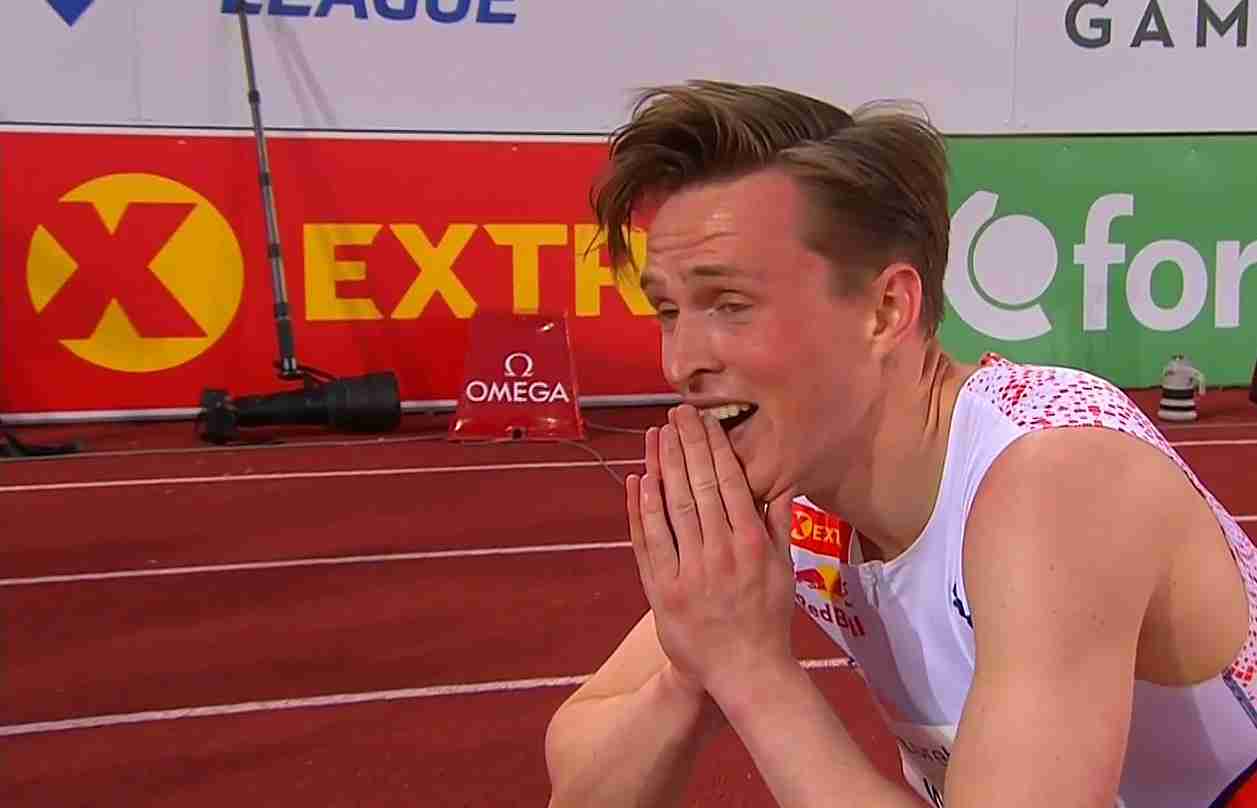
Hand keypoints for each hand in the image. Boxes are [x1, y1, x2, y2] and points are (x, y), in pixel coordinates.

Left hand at [625, 405, 797, 702]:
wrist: (746, 669)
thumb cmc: (768, 617)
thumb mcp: (784, 567)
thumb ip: (780, 522)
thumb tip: (782, 480)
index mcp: (750, 542)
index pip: (728, 482)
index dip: (713, 447)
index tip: (703, 419)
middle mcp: (718, 552)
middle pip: (697, 486)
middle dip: (685, 445)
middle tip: (675, 413)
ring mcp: (688, 571)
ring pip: (671, 507)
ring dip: (662, 466)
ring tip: (656, 435)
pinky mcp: (662, 590)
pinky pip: (648, 542)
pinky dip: (640, 509)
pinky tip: (638, 480)